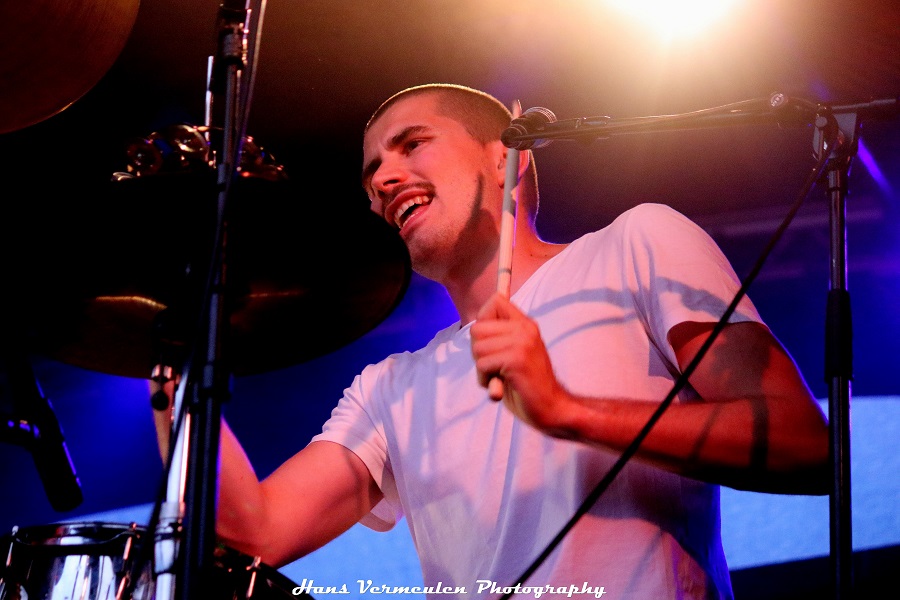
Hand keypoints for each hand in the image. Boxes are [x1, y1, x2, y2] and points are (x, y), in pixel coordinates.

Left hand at [470, 293, 566, 433]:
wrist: (552, 408)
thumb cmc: (527, 384)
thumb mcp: (514, 353)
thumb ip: (499, 338)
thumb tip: (475, 326)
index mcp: (526, 324)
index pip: (495, 302)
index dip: (484, 323)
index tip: (492, 344)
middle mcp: (525, 329)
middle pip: (477, 328)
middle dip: (479, 351)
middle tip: (496, 366)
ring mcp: (522, 343)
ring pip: (477, 348)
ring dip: (482, 369)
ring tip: (500, 377)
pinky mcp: (517, 360)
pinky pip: (482, 364)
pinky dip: (485, 380)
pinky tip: (500, 386)